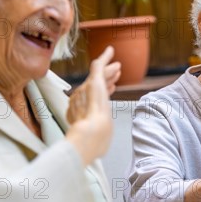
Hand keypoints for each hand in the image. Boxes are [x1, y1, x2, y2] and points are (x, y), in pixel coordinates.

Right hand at [65, 46, 115, 164]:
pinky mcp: (93, 83)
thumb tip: (97, 151)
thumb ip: (96, 142)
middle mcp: (82, 100)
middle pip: (96, 86)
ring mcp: (86, 90)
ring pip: (99, 76)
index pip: (95, 100)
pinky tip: (111, 50)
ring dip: (109, 70)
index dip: (104, 93)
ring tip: (118, 66)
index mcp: (85, 113)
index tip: (112, 88)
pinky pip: (99, 66)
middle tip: (117, 72)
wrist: (88, 137)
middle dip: (107, 79)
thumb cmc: (90, 144)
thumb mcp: (95, 144)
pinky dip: (105, 57)